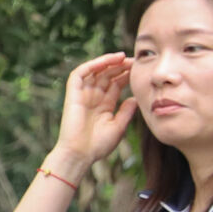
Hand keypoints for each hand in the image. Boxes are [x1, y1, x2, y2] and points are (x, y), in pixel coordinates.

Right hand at [51, 54, 134, 174]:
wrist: (80, 154)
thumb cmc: (98, 145)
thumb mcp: (119, 126)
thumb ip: (126, 111)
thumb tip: (135, 98)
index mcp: (104, 105)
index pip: (115, 84)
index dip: (126, 74)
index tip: (140, 68)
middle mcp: (93, 98)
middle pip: (106, 75)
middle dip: (120, 66)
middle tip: (135, 60)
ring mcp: (82, 95)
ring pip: (94, 71)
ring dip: (107, 62)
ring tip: (122, 56)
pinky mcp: (72, 94)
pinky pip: (79, 74)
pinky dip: (91, 65)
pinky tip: (107, 61)